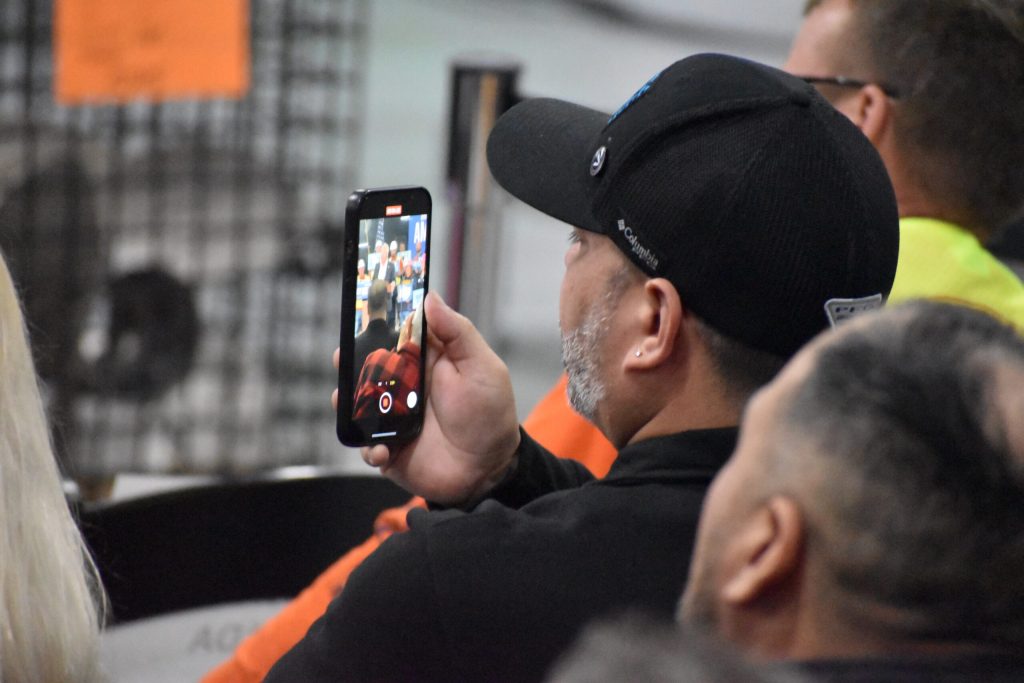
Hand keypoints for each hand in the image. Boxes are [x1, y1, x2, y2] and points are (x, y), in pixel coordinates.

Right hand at [333, 292, 519, 505]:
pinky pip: (366, 445)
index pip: (395, 336)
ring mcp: (394, 418)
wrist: (490, 469)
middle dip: (350, 361)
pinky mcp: (389, 448)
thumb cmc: (490, 414)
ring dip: (348, 401)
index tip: (360, 312)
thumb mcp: (481, 367)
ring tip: (345, 399)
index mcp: (425, 362)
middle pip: (368, 368)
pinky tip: (381, 449)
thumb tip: (430, 298)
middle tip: (342, 356)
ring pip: (358, 405)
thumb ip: (458, 332)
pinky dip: (368, 447)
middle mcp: (405, 387)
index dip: (377, 324)